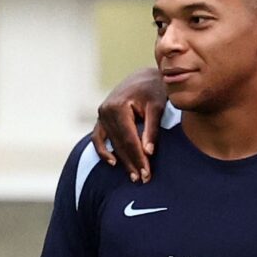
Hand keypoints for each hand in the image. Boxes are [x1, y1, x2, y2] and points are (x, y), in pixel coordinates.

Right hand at [91, 68, 165, 182]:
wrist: (145, 76)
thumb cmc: (155, 89)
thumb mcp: (157, 106)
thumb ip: (152, 128)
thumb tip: (148, 152)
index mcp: (118, 107)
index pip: (129, 139)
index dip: (138, 158)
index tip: (147, 174)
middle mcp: (105, 111)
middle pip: (119, 144)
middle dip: (132, 163)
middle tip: (143, 180)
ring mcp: (101, 115)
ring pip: (111, 143)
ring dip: (121, 161)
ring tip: (133, 176)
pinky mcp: (102, 118)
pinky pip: (99, 138)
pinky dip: (103, 150)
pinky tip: (113, 163)